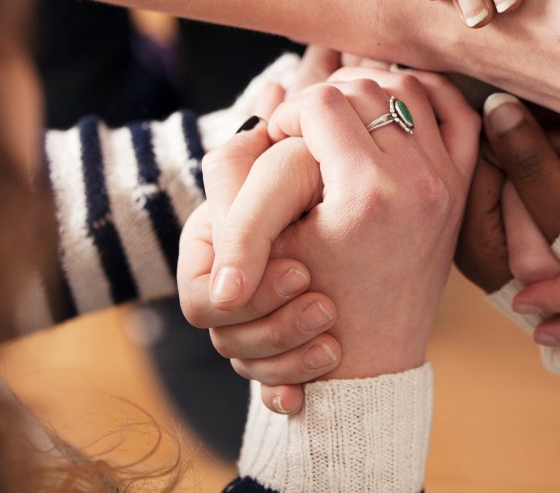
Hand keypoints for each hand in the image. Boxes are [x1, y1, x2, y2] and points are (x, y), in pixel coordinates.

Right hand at [179, 118, 341, 414]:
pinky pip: (273, 387)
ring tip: (335, 344)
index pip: (202, 301)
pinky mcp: (287, 338)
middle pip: (227, 339)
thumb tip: (226, 295)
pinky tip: (306, 396)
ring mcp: (256, 313)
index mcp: (208, 249)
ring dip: (291, 359)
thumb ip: (246, 223)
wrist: (356, 172)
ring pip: (251, 365)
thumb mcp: (280, 177)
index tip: (303, 273)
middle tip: (327, 307)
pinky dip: (291, 391)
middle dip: (277, 328)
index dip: (250, 295)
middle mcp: (227, 284)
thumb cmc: (315, 162)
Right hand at [200, 66, 479, 409]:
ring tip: (341, 118)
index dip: (290, 114)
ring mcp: (445, 182)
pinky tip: (396, 104)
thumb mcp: (275, 237)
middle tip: (305, 129)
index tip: (278, 139)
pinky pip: (459, 115)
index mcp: (366, 192)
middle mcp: (417, 180)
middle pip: (366, 89)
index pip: (323, 103)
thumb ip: (266, 168)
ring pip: (410, 90)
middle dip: (326, 100)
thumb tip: (274, 96)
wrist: (371, 353)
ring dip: (371, 92)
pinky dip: (430, 97)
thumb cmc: (309, 301)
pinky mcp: (460, 188)